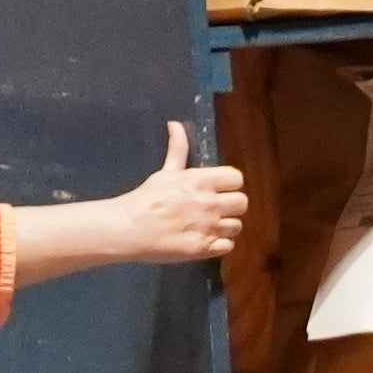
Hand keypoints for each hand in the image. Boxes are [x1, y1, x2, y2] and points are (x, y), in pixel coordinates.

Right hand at [106, 122, 246, 261]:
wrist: (130, 228)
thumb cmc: (146, 198)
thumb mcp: (165, 171)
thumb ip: (177, 149)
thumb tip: (175, 125)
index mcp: (201, 181)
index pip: (236, 178)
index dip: (231, 184)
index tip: (221, 189)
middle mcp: (210, 203)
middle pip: (242, 203)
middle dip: (231, 206)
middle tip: (216, 209)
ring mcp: (209, 226)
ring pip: (237, 226)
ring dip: (226, 226)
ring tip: (209, 225)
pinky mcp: (205, 248)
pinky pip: (228, 246)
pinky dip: (220, 244)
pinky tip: (206, 239)